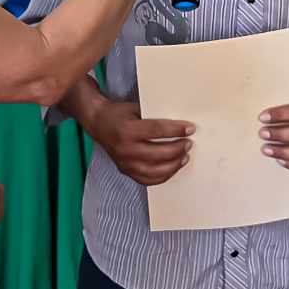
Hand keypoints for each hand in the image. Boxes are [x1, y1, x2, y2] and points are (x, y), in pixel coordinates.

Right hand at [80, 99, 194, 185]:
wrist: (97, 123)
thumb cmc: (118, 114)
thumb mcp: (136, 109)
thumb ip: (154, 117)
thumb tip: (179, 124)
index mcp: (128, 130)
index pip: (157, 131)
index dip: (176, 130)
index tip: (190, 129)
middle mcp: (125, 149)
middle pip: (159, 153)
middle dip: (178, 148)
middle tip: (188, 143)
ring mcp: (125, 163)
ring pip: (155, 170)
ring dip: (174, 165)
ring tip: (184, 157)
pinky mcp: (125, 170)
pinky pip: (148, 179)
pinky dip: (163, 176)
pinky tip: (172, 168)